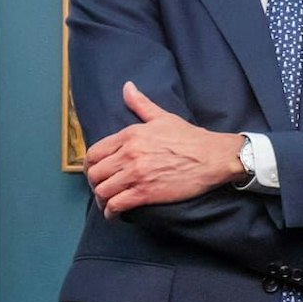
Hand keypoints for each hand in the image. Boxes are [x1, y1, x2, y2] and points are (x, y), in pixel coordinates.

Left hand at [85, 82, 242, 215]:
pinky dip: (111, 212)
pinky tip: (114, 213)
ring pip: (103, 191)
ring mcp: (136, 174)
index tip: (95, 172)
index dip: (90, 166)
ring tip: (107, 204)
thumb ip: (141, 104)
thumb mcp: (162, 117)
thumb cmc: (190, 138)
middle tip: (101, 189)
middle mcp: (129, 154)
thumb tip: (127, 87)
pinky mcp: (146, 193)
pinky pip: (117, 204)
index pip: (94, 153)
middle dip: (95, 184)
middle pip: (95, 174)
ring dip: (102, 200)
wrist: (212, 157)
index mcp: (130, 135)